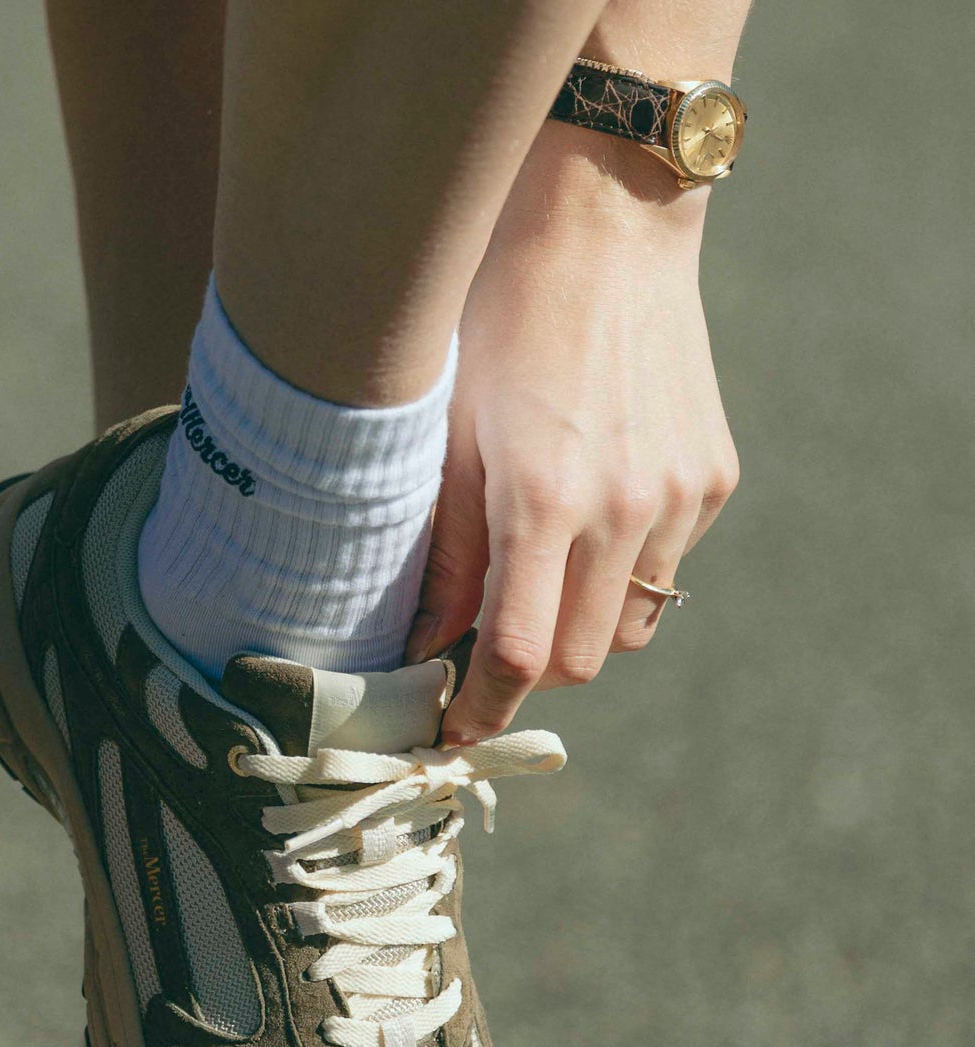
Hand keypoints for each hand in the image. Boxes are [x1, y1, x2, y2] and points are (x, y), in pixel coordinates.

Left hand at [408, 122, 739, 742]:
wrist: (607, 221)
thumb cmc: (502, 319)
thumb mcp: (447, 434)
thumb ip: (441, 553)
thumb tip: (428, 646)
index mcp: (545, 502)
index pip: (520, 656)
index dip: (483, 710)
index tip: (454, 730)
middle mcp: (625, 510)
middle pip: (581, 662)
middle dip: (529, 674)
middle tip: (486, 644)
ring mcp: (679, 496)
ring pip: (627, 627)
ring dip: (579, 626)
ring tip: (539, 575)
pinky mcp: (712, 477)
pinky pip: (664, 567)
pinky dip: (621, 570)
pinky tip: (590, 510)